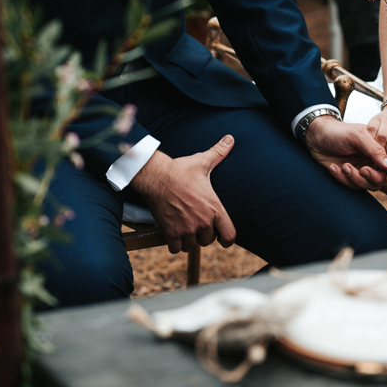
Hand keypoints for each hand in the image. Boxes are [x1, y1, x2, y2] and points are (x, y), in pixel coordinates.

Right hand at [130, 136, 236, 253]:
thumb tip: (230, 139)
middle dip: (204, 235)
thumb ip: (219, 153)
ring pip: (192, 245)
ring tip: (185, 228)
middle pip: (209, 241)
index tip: (223, 238)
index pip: (230, 235)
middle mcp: (202, 221)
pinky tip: (173, 233)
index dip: (227, 239)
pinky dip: (174, 243)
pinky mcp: (170, 232)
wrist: (156, 176)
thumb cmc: (181, 169)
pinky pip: (176, 248)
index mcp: (214, 208)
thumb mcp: (203, 162)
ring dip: (189, 240)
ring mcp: (186, 228)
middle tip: (197, 224)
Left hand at [304, 115, 386, 189]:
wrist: (316, 135)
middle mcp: (373, 160)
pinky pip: (352, 185)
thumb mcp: (358, 136)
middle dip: (372, 178)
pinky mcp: (349, 176)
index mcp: (379, 149)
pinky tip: (334, 167)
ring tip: (344, 166)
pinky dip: (342, 178)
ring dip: (355, 178)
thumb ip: (375, 150)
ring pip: (367, 185)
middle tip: (362, 169)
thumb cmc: (337, 131)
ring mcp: (362, 169)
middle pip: (383, 180)